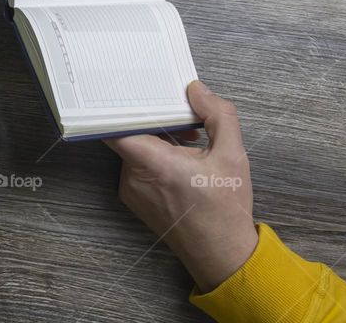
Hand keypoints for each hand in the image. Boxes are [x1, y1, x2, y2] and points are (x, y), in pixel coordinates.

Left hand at [105, 81, 256, 293]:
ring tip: (191, 141)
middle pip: (129, 133)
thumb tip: (196, 90)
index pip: (113, 127)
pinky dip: (157, 156)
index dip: (118, 106)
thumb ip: (217, 115)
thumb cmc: (224, 210)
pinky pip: (139, 166)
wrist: (221, 255)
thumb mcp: (232, 155)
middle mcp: (133, 176)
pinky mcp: (135, 198)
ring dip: (159, 139)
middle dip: (154, 119)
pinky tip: (184, 159)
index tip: (130, 91)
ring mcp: (131, 189)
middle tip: (182, 115)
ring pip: (136, 149)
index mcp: (151, 163)